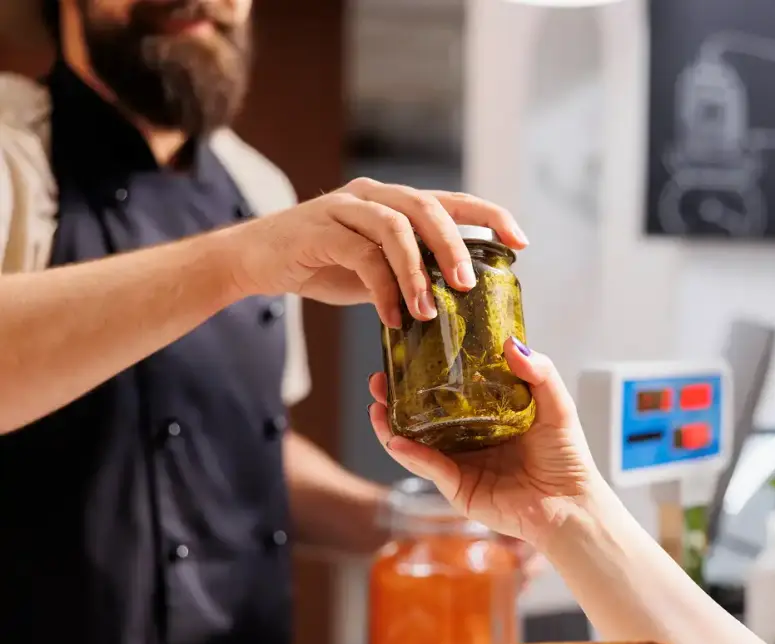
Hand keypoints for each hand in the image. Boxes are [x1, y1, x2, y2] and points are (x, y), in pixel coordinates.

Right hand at [229, 178, 528, 326]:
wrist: (254, 261)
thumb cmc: (319, 264)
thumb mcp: (374, 271)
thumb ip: (407, 276)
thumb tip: (448, 303)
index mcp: (394, 202)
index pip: (451, 201)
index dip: (490, 215)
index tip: (521, 240)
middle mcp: (373, 196)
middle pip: (427, 208)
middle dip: (455, 246)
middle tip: (468, 284)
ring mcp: (345, 207)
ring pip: (396, 227)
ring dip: (418, 270)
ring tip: (429, 309)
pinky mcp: (320, 228)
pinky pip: (361, 254)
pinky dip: (382, 288)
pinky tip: (392, 316)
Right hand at [366, 338, 598, 548]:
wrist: (572, 504)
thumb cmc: (567, 457)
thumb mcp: (556, 404)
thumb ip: (539, 372)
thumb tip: (511, 342)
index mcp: (488, 416)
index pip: (450, 391)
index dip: (426, 374)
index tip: (407, 354)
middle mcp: (470, 439)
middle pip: (423, 416)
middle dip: (395, 398)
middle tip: (379, 379)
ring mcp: (461, 464)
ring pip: (416, 443)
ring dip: (390, 425)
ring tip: (376, 405)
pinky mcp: (459, 489)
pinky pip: (430, 469)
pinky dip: (411, 455)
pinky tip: (396, 439)